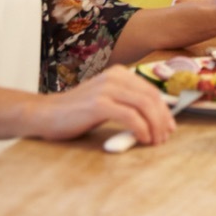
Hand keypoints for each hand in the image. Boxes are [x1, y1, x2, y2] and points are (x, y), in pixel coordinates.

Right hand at [33, 65, 175, 145]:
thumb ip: (127, 103)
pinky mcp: (99, 104)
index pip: (151, 90)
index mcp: (119, 74)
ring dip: (155, 125)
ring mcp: (107, 89)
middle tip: (165, 137)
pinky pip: (129, 116)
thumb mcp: (106, 100)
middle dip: (163, 119)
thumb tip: (155, 117)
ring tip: (156, 141)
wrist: (45, 114)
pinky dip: (141, 128)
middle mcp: (115, 77)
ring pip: (144, 105)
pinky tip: (143, 139)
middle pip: (151, 97)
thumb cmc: (76, 112)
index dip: (165, 109)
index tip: (170, 126)